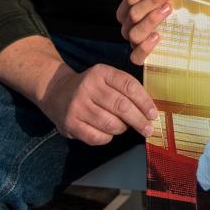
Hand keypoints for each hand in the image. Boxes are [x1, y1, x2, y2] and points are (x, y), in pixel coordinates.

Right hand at [40, 62, 158, 145]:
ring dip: (123, 128)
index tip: (154, 114)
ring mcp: (77, 106)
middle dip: (139, 120)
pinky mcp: (70, 124)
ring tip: (124, 126)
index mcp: (100, 73)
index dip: (144, 102)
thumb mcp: (106, 79)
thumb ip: (126, 89)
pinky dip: (108, 137)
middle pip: (121, 107)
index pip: (129, 86)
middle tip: (148, 129)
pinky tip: (108, 132)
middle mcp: (87, 88)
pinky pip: (98, 137)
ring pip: (111, 124)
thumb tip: (150, 111)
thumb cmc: (90, 88)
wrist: (56, 92)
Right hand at [116, 0, 176, 64]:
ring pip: (135, 32)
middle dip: (153, 0)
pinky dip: (146, 47)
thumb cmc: (165, 18)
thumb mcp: (162, 2)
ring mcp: (132, 42)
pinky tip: (157, 36)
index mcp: (127, 11)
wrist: (170, 46)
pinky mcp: (139, 57)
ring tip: (167, 9)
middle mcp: (128, 26)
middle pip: (134, 12)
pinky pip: (136, 56)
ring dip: (151, 19)